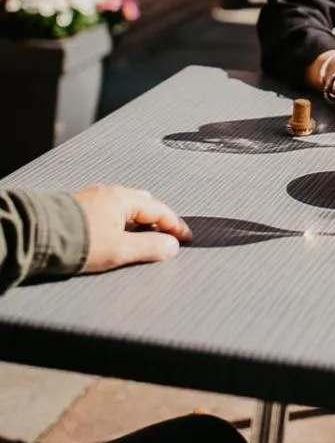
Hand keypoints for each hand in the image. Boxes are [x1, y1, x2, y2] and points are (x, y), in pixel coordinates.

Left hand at [75, 184, 190, 273]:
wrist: (40, 236)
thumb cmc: (80, 242)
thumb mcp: (120, 250)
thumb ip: (150, 247)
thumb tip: (172, 246)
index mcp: (124, 198)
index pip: (160, 210)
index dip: (176, 226)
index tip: (186, 238)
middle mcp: (110, 193)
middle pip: (144, 203)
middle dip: (158, 220)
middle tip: (167, 237)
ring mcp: (94, 197)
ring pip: (125, 206)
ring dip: (138, 221)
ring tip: (143, 238)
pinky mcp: (80, 206)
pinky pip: (110, 210)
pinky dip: (121, 221)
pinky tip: (117, 234)